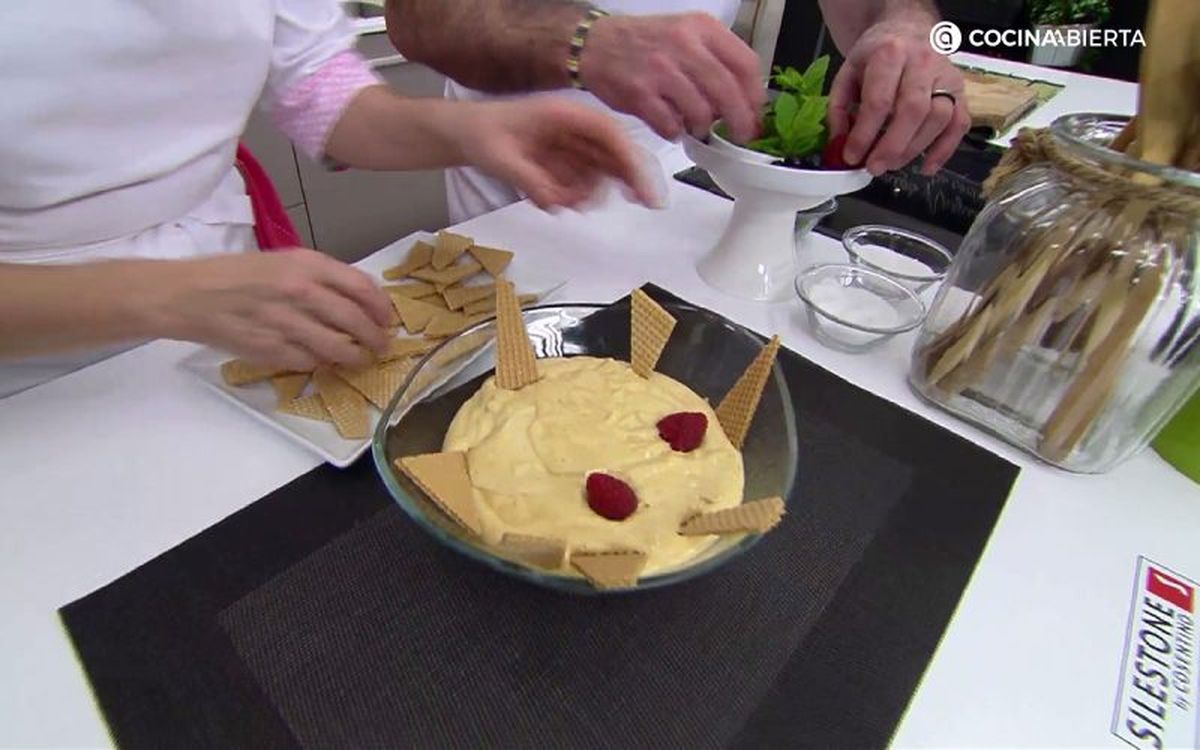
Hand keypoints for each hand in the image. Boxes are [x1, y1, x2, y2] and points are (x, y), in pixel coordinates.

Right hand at [147, 250, 393, 370]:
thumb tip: (359, 298)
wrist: (189, 294)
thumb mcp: (283, 261)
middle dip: (375, 337)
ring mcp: (285, 323)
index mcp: (306, 264)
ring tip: (360, 359)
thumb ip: (321, 276)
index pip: (361, 287)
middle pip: (355, 321)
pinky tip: (322, 361)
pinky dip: (320, 363)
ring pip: (337, 347)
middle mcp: (300, 291)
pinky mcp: (270, 349)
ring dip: (355, 357)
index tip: (387, 319)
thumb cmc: (237, 274)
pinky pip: (309, 362)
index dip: (381, 307)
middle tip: (381, 345)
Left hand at [461, 98, 660, 209]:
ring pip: (600, 175)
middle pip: (616, 156)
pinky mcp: (567, 161)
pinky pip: (582, 185)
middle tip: (639, 205)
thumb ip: (529, 179)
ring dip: (584, 195)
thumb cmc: (482, 134)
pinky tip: (544, 196)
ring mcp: (573, 146)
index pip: (610, 135)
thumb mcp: (501, 157)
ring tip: (549, 198)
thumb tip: (555, 201)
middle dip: (625, 182)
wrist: (466, 134)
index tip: (644, 192)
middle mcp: (575, 129)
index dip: (632, 162)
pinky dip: (569, 197)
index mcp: (565, 115)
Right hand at [579, 13, 765, 142]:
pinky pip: (671, 125)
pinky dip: (675, 132)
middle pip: (727, 90)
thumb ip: (715, 58)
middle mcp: (683, 44)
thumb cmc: (645, 43)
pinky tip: (671, 126)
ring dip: (703, 126)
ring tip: (697, 126)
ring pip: (701, 112)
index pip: (745, 63)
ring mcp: (660, 70)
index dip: (756, 94)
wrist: (595, 44)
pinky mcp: (640, 94)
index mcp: (701, 27)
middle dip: (739, 120)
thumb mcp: (685, 33)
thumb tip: (744, 98)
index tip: (756, 112)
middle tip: (742, 134)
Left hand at [828, 20, 970, 175]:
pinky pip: (959, 124)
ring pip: (938, 118)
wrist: (908, 29)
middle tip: (875, 167)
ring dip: (914, 149)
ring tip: (892, 164)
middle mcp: (922, 62)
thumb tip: (839, 145)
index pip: (879, 100)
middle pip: (913, 110)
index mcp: (890, 54)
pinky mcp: (961, 91)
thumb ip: (839, 108)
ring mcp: (946, 76)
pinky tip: (926, 167)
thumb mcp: (848, 72)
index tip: (852, 156)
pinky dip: (945, 150)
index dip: (864, 134)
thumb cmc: (878, 55)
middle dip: (892, 145)